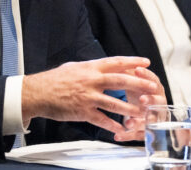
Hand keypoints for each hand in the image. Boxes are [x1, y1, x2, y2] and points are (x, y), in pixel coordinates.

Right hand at [21, 56, 158, 136]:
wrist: (38, 93)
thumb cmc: (55, 80)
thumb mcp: (74, 67)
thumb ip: (90, 67)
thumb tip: (102, 65)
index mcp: (91, 67)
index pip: (117, 62)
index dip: (133, 61)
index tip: (146, 62)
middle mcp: (92, 80)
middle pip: (121, 80)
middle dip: (139, 83)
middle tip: (153, 86)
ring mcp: (88, 97)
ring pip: (114, 102)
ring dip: (131, 108)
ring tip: (143, 111)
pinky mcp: (83, 112)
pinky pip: (101, 119)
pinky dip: (112, 124)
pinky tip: (121, 128)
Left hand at [119, 66, 167, 140]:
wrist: (146, 111)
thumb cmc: (139, 92)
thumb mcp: (135, 82)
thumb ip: (130, 74)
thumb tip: (120, 62)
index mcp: (156, 89)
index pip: (154, 81)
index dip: (147, 75)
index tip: (137, 70)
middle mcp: (159, 104)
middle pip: (159, 103)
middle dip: (151, 101)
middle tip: (142, 99)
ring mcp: (155, 119)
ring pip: (150, 121)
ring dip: (140, 122)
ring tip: (128, 122)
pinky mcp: (147, 131)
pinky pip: (139, 135)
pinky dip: (128, 135)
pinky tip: (118, 135)